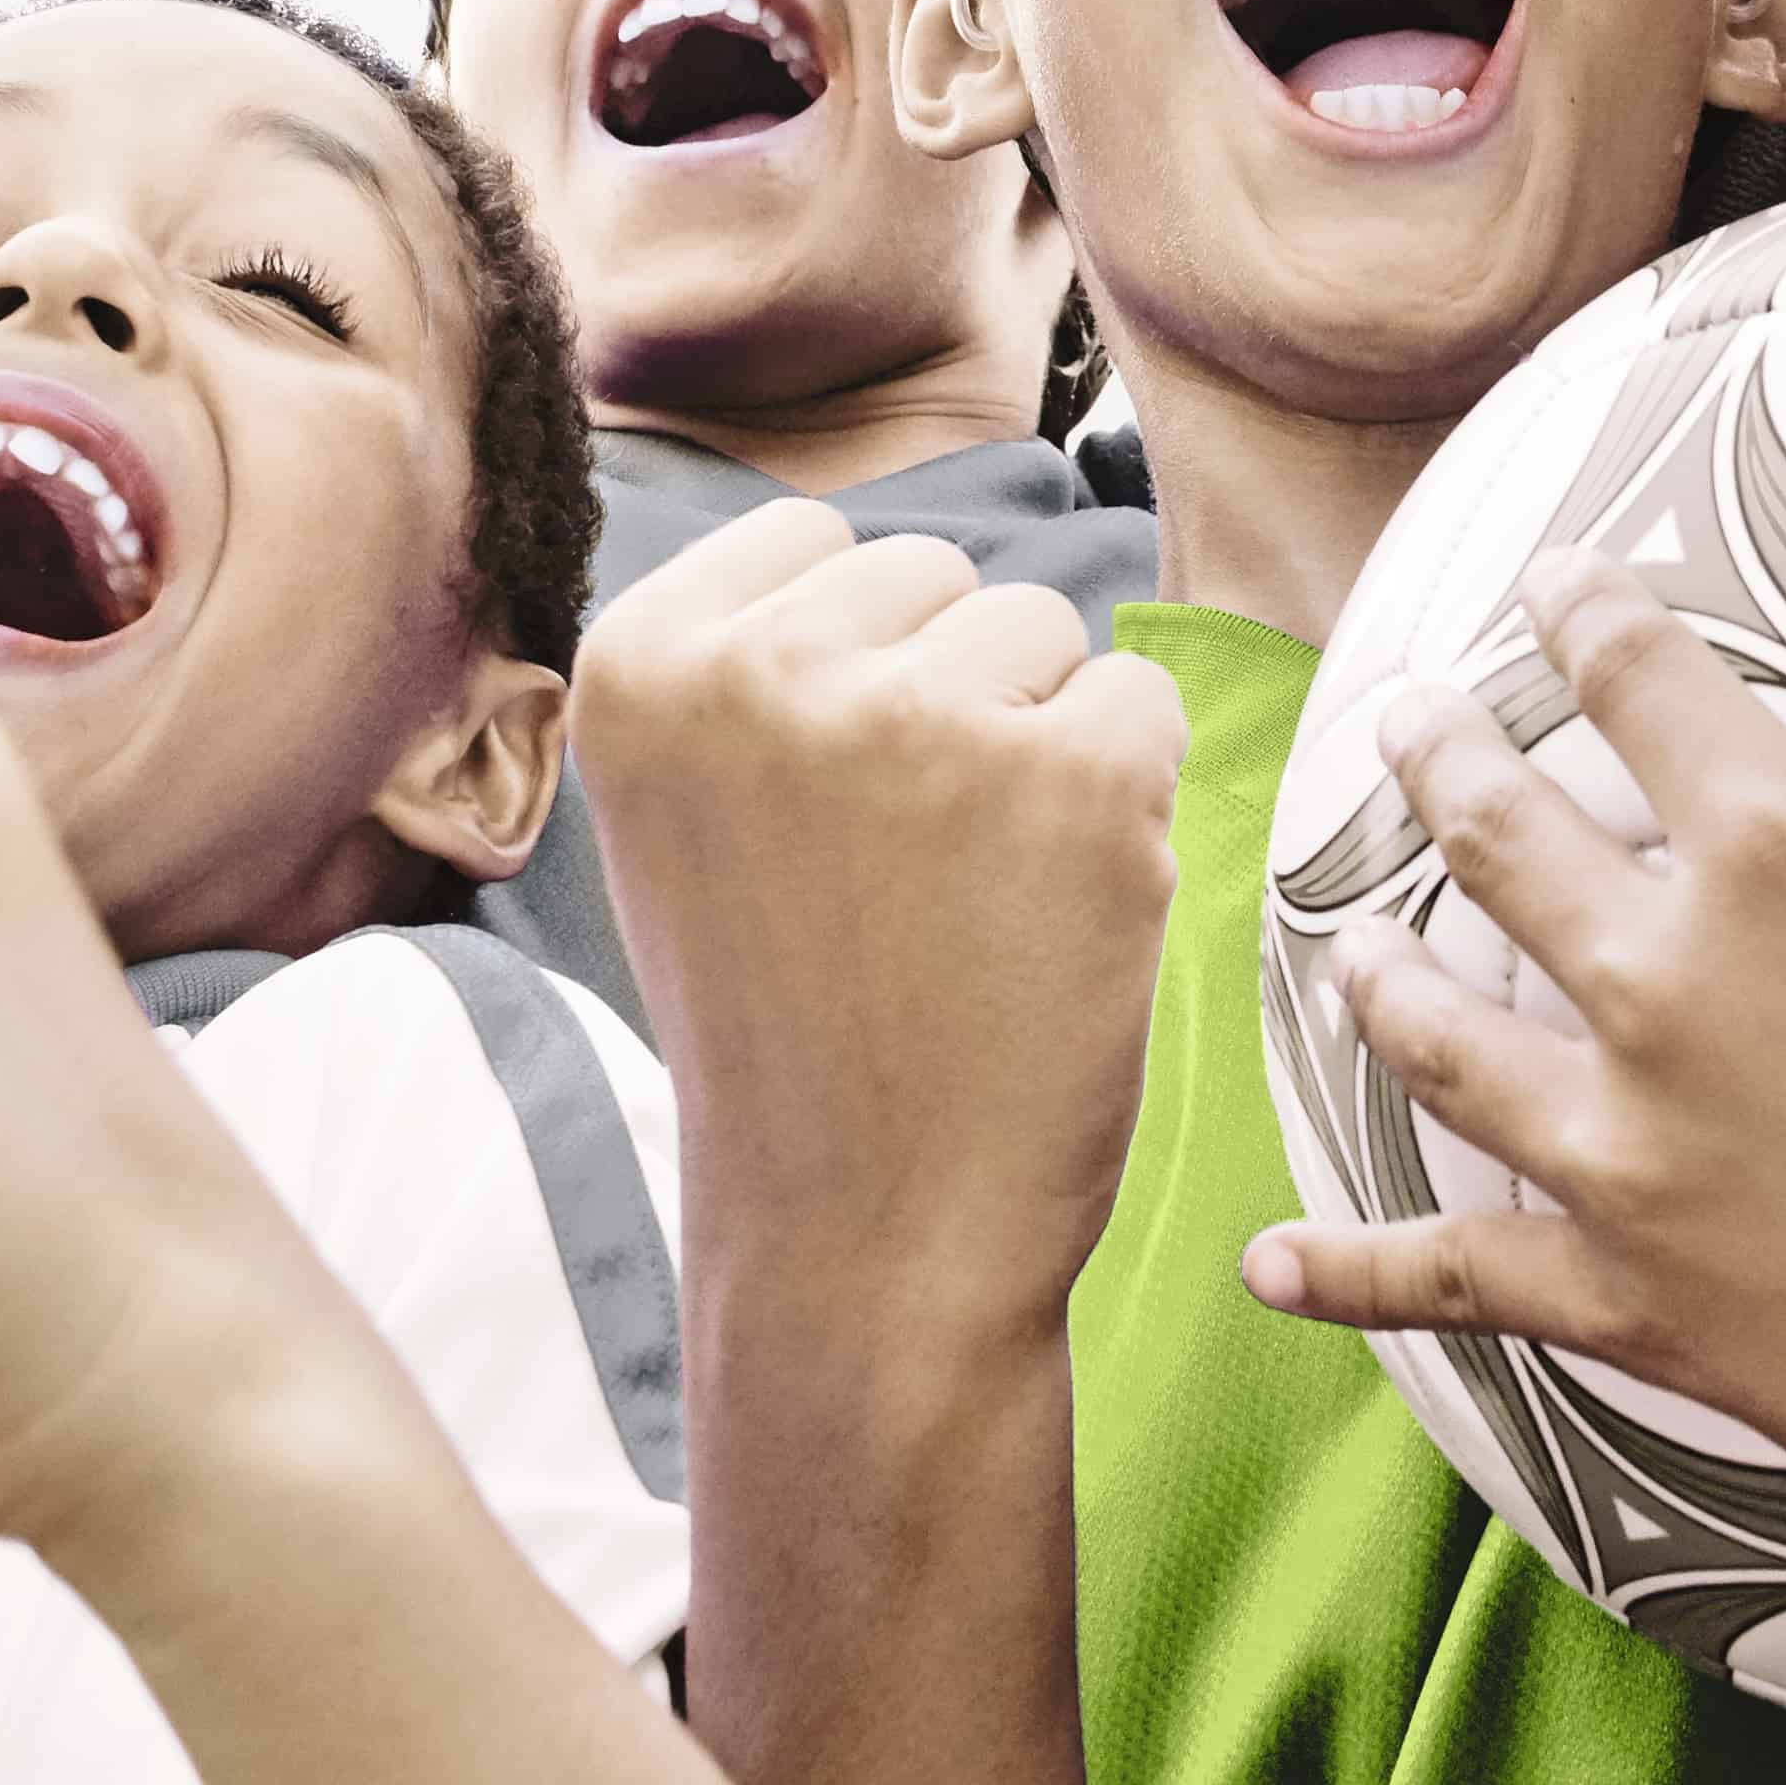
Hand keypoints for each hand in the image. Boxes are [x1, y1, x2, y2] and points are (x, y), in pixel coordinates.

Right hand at [575, 500, 1183, 1357]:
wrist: (859, 1239)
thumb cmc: (791, 1031)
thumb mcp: (690, 817)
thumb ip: (751, 669)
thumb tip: (881, 556)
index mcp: (643, 661)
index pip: (817, 545)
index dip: (853, 672)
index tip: (819, 811)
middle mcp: (764, 667)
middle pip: (938, 578)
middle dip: (949, 700)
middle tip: (898, 880)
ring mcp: (918, 716)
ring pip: (1044, 633)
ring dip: (1038, 749)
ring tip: (966, 903)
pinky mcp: (1068, 777)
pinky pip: (1142, 704)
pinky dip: (1127, 802)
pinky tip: (1051, 917)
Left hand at [1251, 435, 1785, 1638]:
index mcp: (1782, 846)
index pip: (1637, 677)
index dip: (1586, 614)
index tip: (1555, 583)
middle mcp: (1670, 978)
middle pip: (1500, 833)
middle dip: (1442, 760)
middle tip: (1407, 723)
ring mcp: (1631, 1143)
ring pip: (1439, 1035)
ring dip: (1385, 977)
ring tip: (1358, 943)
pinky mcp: (1629, 1291)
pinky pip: (1452, 1274)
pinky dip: (1347, 1270)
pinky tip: (1265, 1258)